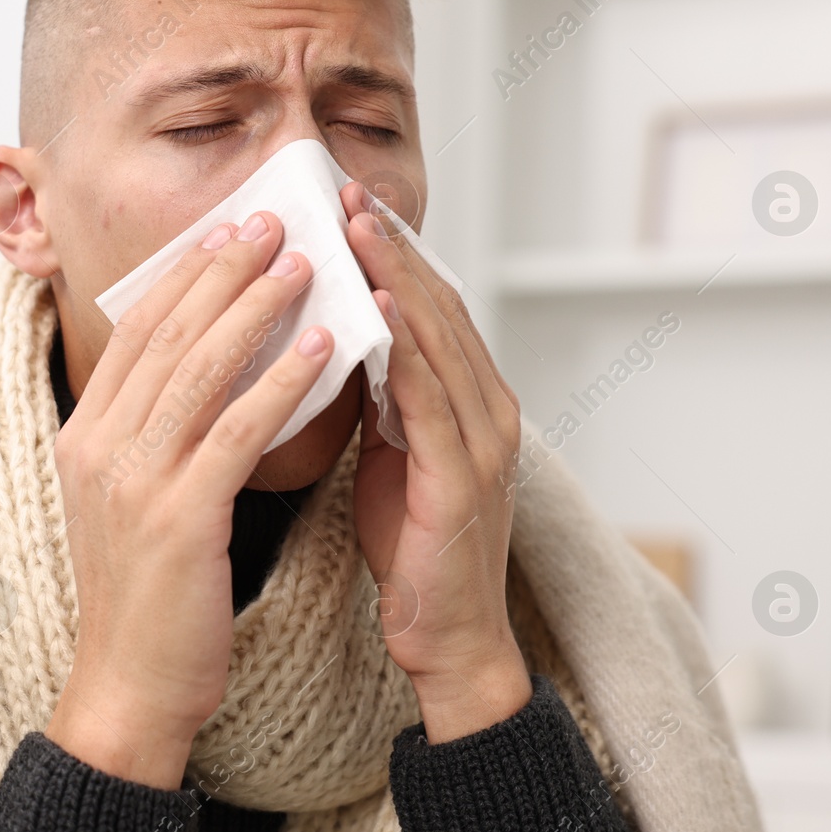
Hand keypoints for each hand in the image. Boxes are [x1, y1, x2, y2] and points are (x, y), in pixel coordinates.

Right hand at [45, 211, 333, 787]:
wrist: (130, 684)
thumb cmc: (146, 595)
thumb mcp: (132, 498)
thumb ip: (153, 432)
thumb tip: (202, 369)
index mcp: (85, 435)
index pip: (136, 332)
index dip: (185, 276)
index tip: (229, 232)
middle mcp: (99, 446)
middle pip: (167, 334)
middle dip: (224, 270)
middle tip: (275, 221)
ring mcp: (132, 480)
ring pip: (200, 370)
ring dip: (257, 309)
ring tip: (306, 264)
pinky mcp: (177, 517)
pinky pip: (235, 431)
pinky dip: (280, 382)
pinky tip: (321, 350)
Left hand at [340, 182, 531, 743]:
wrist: (448, 639)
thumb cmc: (415, 550)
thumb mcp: (393, 455)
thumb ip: (382, 397)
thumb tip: (340, 339)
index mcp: (472, 401)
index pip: (432, 306)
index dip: (392, 252)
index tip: (346, 204)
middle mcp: (489, 409)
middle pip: (440, 306)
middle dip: (392, 246)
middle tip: (345, 191)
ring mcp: (484, 440)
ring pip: (440, 339)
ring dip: (397, 278)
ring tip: (356, 226)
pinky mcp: (465, 477)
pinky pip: (432, 399)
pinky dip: (407, 348)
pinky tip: (377, 308)